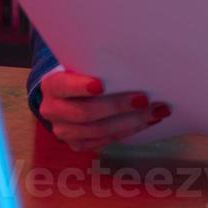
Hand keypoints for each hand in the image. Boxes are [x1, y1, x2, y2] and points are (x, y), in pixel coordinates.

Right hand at [37, 67, 170, 151]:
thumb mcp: (81, 66)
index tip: (100, 85)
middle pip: (86, 113)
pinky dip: (129, 131)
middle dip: (117, 106)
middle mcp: (53, 111)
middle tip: (143, 99)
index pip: (64, 86)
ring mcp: (65, 132)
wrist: (67, 97)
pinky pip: (106, 141)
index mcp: (52, 86)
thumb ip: (96, 67)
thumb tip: (133, 62)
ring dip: (131, 122)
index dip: (80, 86)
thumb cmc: (81, 75)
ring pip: (99, 131)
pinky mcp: (78, 145)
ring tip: (155, 112)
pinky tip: (146, 122)